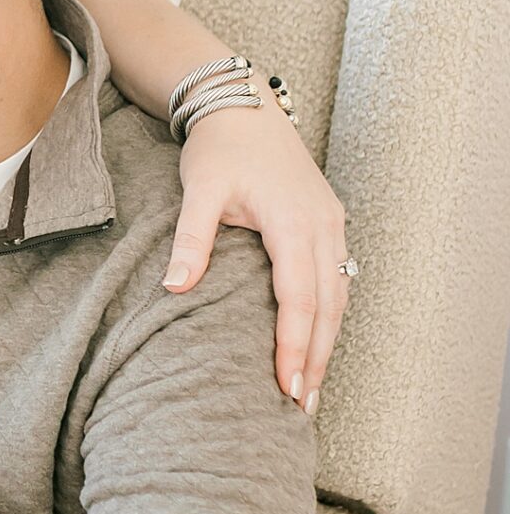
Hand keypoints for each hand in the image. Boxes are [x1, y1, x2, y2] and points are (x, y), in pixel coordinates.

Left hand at [165, 98, 349, 406]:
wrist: (242, 106)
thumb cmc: (218, 149)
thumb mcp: (199, 190)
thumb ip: (191, 240)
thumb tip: (174, 288)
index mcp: (293, 222)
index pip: (298, 298)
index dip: (294, 345)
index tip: (286, 387)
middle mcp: (323, 226)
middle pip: (327, 306)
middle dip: (317, 359)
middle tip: (302, 406)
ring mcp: (332, 224)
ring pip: (339, 296)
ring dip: (328, 343)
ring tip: (311, 389)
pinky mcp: (330, 222)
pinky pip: (338, 279)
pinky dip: (330, 316)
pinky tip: (318, 343)